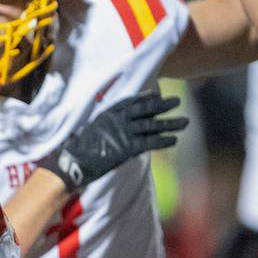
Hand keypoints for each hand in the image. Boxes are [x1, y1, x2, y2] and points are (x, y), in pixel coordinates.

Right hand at [37, 91, 187, 193]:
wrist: (72, 163)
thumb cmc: (76, 151)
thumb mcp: (89, 131)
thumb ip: (103, 127)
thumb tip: (111, 131)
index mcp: (107, 114)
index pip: (129, 102)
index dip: (144, 98)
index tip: (155, 95)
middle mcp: (118, 120)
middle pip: (145, 110)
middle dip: (162, 105)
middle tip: (176, 101)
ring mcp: (124, 133)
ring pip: (152, 125)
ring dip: (170, 123)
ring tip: (185, 121)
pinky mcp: (128, 147)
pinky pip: (150, 142)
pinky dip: (163, 140)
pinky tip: (174, 139)